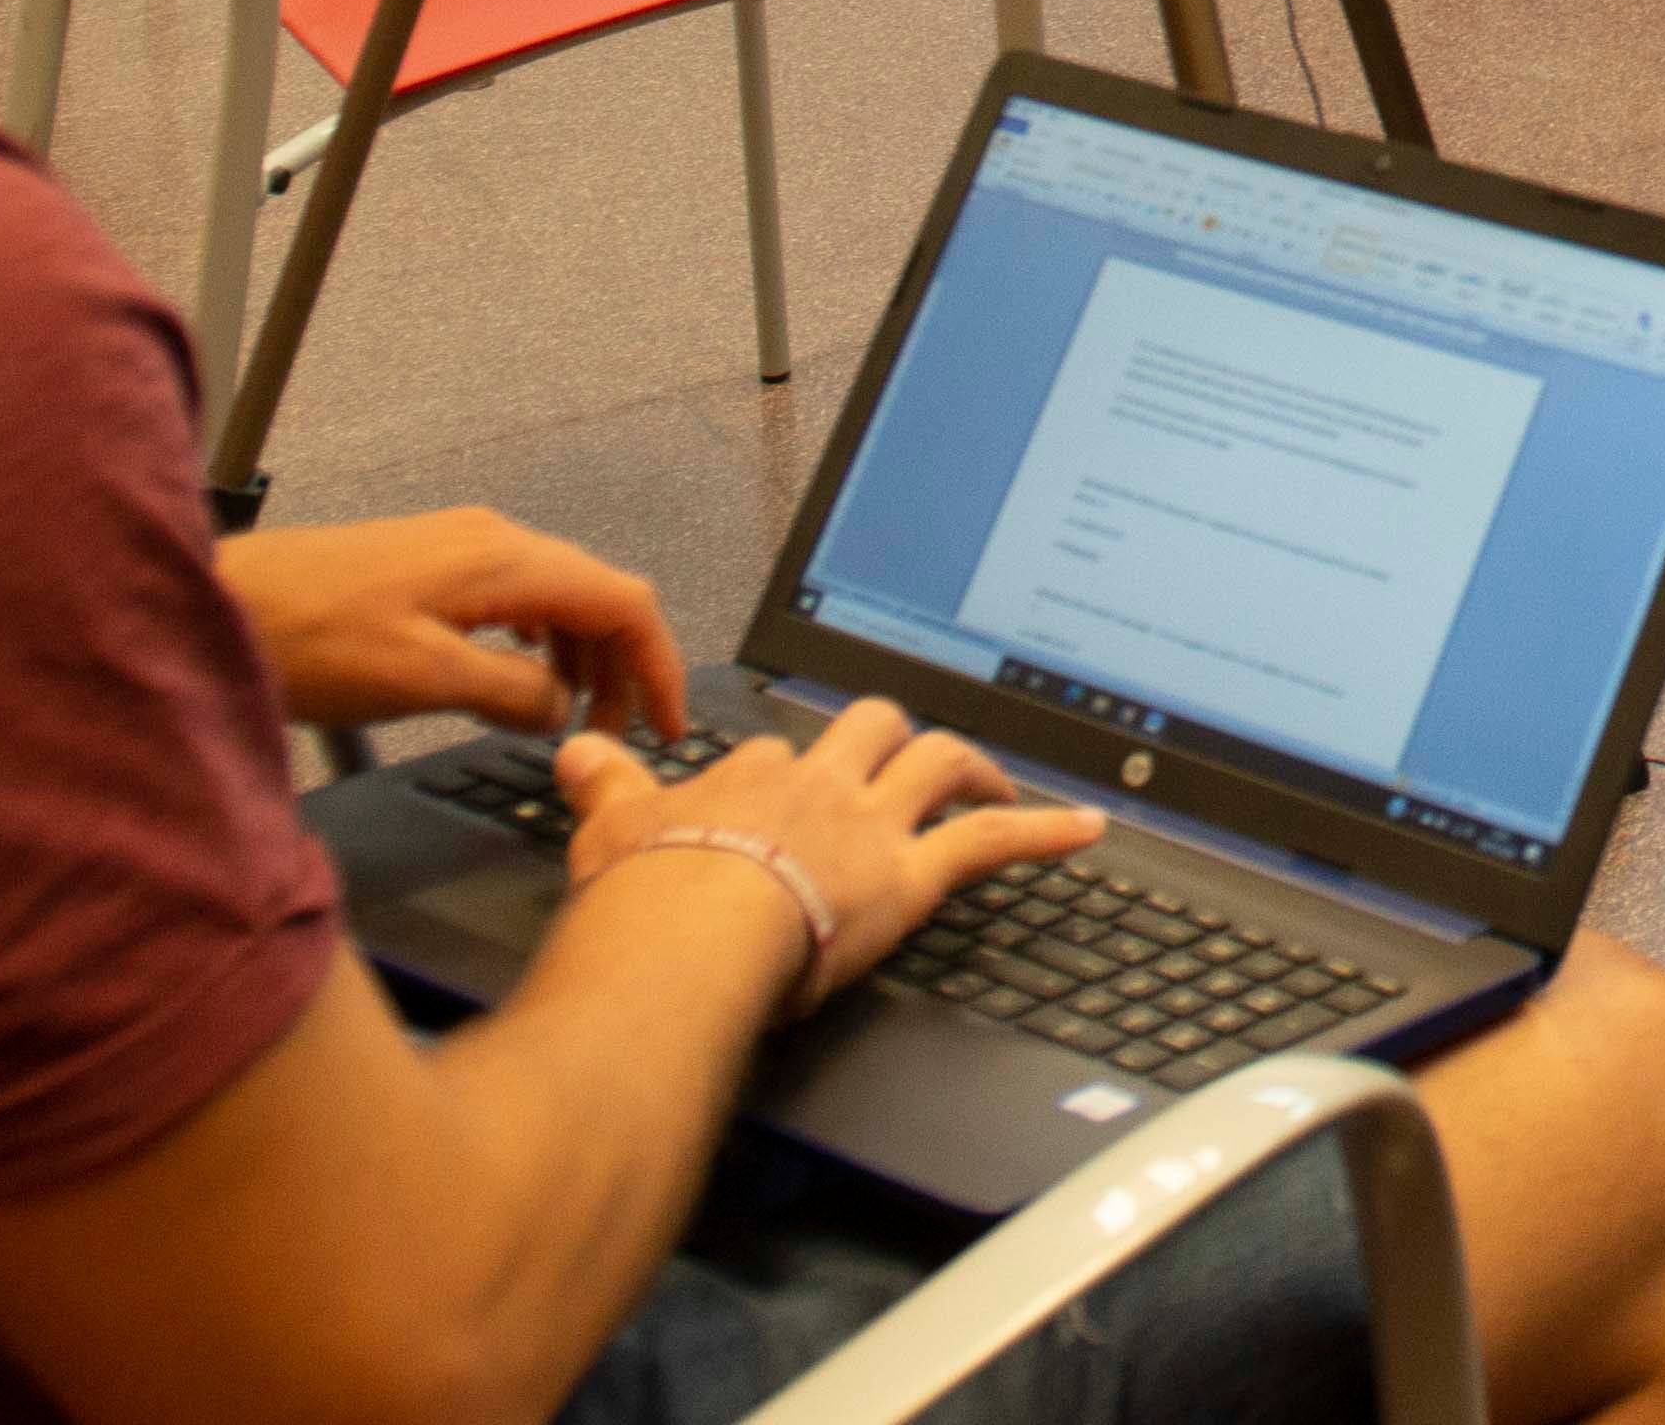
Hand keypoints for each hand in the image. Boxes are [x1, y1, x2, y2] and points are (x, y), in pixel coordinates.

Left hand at [216, 508, 683, 742]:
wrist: (222, 604)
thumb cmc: (301, 635)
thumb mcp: (419, 678)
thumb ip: (508, 693)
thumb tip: (559, 712)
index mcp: (502, 560)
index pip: (623, 601)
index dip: (659, 665)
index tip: (670, 724)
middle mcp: (491, 542)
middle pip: (598, 597)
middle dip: (624, 669)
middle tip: (620, 738)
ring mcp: (460, 550)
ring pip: (558, 600)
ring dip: (581, 660)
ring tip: (572, 722)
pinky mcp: (431, 568)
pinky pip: (516, 602)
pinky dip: (539, 646)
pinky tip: (519, 684)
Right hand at [565, 696, 1100, 1002]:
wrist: (682, 935)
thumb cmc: (643, 898)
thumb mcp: (606, 829)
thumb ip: (601, 786)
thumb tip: (575, 752)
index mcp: (748, 778)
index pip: (777, 755)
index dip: (789, 771)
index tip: (790, 788)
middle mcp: (817, 786)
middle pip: (870, 728)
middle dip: (892, 736)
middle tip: (907, 757)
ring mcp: (869, 825)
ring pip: (937, 762)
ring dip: (974, 769)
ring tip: (999, 784)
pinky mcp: (910, 874)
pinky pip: (993, 841)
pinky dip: (1048, 831)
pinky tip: (1088, 829)